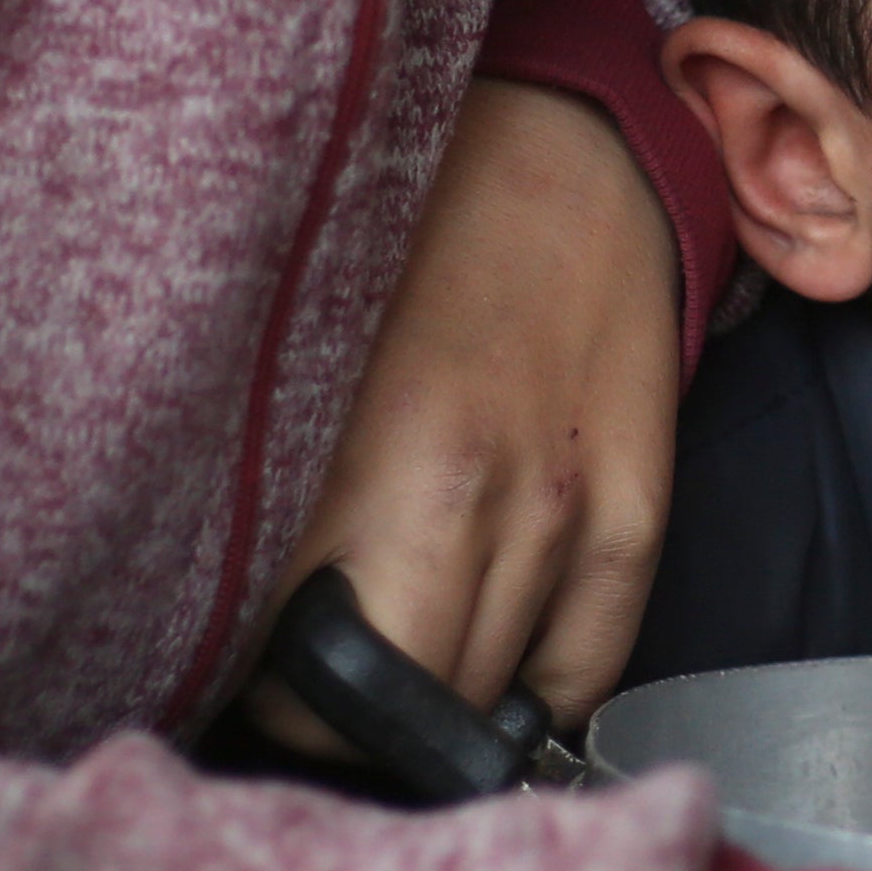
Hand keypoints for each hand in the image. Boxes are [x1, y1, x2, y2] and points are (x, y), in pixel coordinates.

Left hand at [286, 87, 679, 729]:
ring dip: (436, 703)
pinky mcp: (636, 514)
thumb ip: (279, 490)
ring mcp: (567, 514)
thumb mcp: (304, 357)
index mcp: (375, 460)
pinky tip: (492, 654)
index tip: (249, 682)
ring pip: (489, 699)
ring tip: (397, 663)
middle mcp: (479, 500)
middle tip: (313, 690)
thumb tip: (235, 621)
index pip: (305, 669)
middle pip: (402, 704)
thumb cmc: (413, 240)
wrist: (567, 151)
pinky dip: (532, 689)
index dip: (269, 701)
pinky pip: (584, 670)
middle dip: (346, 719)